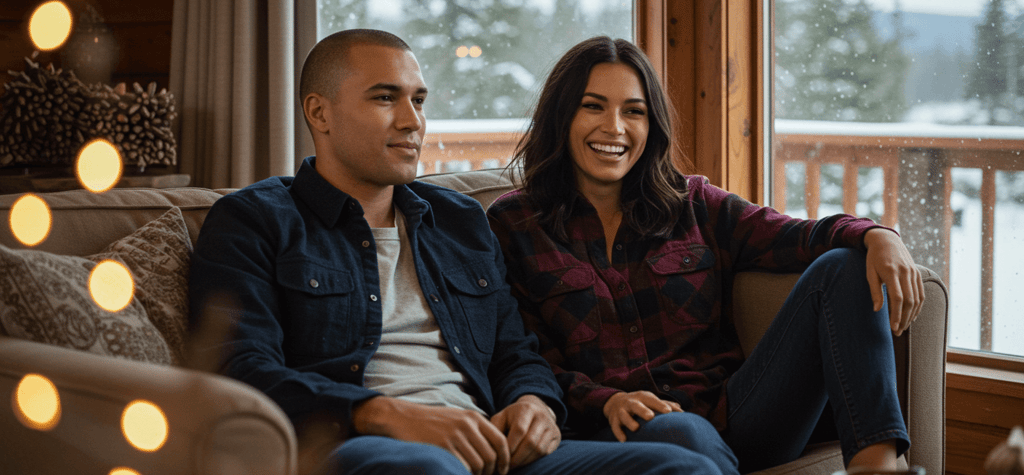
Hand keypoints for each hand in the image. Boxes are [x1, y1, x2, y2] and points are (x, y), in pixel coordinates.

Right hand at [353, 397, 509, 474]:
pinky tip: (458, 473)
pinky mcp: (443, 447)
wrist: (402, 418)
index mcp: (473, 418)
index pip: (500, 441)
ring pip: (478, 465)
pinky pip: (462, 468)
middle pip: (491, 457)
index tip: (502, 471)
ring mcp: (455, 436)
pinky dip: (463, 474)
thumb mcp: (456, 417)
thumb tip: (494, 452)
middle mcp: (467, 426)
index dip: (505, 460)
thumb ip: (475, 430)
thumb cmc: (430, 422)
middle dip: (490, 472)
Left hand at [490, 395, 560, 468]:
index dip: (510, 447)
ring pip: (539, 449)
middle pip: (530, 442)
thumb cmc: (514, 416)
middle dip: (517, 458)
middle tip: (506, 467)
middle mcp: (541, 416)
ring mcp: (551, 427)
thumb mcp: (502, 416)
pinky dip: (533, 460)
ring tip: (514, 466)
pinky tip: (524, 462)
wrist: (537, 409)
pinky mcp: (557, 436)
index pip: (519, 430)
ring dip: (525, 461)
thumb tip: (491, 447)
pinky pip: (546, 453)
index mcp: (526, 409)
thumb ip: (494, 428)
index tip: (500, 458)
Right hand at [602, 391, 682, 441]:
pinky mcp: (614, 421)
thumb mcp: (651, 401)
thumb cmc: (640, 403)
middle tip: (650, 417)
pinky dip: (619, 433)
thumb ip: (666, 405)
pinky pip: (615, 427)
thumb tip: (682, 412)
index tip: (668, 411)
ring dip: (629, 421)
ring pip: (624, 415)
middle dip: (642, 410)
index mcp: (642, 397)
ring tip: (636, 428)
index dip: (660, 405)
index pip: (651, 400)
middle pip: (636, 405)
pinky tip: (624, 440)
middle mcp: (631, 403)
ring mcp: (621, 411)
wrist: (615, 402)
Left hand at [864, 228, 924, 336]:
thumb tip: (877, 310)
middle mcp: (905, 273)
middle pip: (909, 301)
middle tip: (897, 332)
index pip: (898, 298)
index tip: (893, 327)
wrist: (886, 240)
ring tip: (904, 326)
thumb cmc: (873, 258)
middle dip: (904, 318)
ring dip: (912, 315)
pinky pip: (921, 293)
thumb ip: (874, 291)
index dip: (896, 315)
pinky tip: (912, 315)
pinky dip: (918, 306)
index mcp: (892, 272)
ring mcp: (914, 273)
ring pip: (917, 299)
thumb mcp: (869, 273)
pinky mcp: (918, 273)